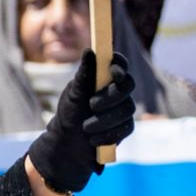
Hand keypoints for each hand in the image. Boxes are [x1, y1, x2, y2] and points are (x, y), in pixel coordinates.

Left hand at [27, 51, 135, 194]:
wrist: (68, 144)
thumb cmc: (69, 113)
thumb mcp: (73, 94)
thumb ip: (84, 74)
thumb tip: (89, 51)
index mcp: (103, 77)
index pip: (118, 64)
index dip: (119, 65)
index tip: (113, 72)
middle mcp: (116, 90)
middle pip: (127, 85)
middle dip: (111, 96)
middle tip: (92, 105)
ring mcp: (123, 108)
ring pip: (127, 108)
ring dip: (105, 119)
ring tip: (86, 128)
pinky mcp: (125, 126)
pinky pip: (126, 127)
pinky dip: (109, 134)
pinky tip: (94, 140)